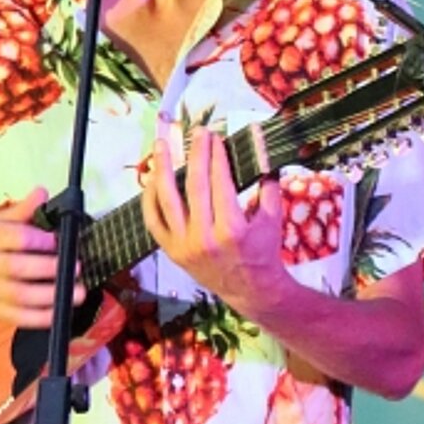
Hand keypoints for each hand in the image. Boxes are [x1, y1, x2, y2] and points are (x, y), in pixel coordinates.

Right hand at [0, 186, 84, 326]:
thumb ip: (21, 210)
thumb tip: (42, 193)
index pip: (14, 238)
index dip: (40, 240)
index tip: (59, 240)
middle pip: (17, 268)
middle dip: (50, 268)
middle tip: (76, 267)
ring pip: (19, 296)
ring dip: (51, 296)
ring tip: (77, 291)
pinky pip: (18, 318)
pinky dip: (41, 318)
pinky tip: (61, 311)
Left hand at [141, 127, 289, 320]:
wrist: (250, 290)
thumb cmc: (264, 251)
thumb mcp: (273, 219)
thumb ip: (268, 186)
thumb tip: (262, 151)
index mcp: (232, 229)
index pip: (220, 183)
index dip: (217, 156)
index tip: (215, 137)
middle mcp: (205, 238)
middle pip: (195, 186)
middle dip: (196, 154)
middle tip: (197, 133)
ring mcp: (184, 246)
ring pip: (168, 201)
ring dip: (163, 169)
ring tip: (161, 145)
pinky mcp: (172, 252)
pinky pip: (153, 221)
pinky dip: (149, 199)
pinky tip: (151, 179)